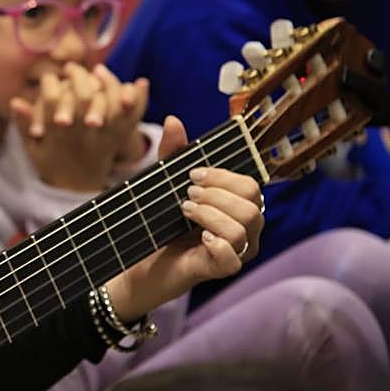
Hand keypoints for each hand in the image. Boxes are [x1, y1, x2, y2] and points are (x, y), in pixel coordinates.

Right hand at [10, 64, 146, 191]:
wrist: (77, 187)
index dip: (51, 84)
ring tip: (99, 71)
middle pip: (83, 99)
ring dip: (108, 84)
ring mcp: (102, 138)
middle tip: (71, 68)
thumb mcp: (32, 148)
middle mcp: (81, 135)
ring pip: (110, 106)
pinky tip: (139, 82)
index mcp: (57, 136)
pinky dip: (139, 101)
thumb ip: (24, 125)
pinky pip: (132, 119)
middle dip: (78, 78)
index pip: (52, 101)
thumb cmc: (51, 162)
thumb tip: (15, 101)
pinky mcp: (118, 140)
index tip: (50, 77)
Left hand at [104, 115, 263, 320]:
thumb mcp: (164, 183)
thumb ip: (171, 154)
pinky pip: (233, 257)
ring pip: (244, 227)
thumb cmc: (156, 222)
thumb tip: (173, 120)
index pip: (251, 185)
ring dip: (211, 214)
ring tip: (184, 211)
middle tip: (187, 195)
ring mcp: (236, 252)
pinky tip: (198, 237)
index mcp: (236, 206)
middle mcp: (244, 229)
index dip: (223, 176)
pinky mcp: (220, 271)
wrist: (135, 261)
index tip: (192, 174)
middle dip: (217, 194)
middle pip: (253, 204)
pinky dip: (215, 242)